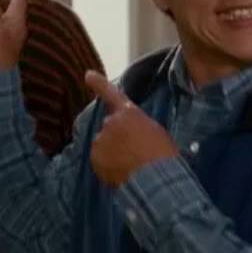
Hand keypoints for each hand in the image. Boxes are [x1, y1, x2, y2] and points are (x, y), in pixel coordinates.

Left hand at [85, 70, 179, 187]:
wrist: (155, 178)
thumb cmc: (163, 155)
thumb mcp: (155, 132)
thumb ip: (138, 127)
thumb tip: (131, 135)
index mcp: (129, 113)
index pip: (111, 94)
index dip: (99, 83)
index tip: (88, 74)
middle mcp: (111, 122)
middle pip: (109, 128)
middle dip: (117, 138)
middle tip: (134, 153)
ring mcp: (101, 139)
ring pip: (103, 145)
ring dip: (112, 153)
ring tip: (130, 165)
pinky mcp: (95, 157)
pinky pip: (99, 161)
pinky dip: (107, 166)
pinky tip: (122, 172)